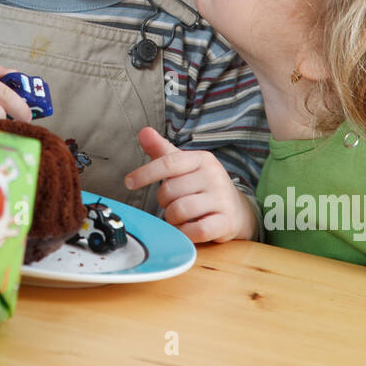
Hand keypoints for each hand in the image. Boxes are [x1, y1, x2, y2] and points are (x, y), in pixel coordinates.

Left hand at [124, 127, 255, 242]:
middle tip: (172, 204)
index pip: (168, 163)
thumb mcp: (184, 166)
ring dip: (172, 219)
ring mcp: (222, 199)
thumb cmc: (202, 186)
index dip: (145, 173)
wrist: (236, 210)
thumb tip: (143, 132)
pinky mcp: (227, 222)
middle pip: (169, 191)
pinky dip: (185, 233)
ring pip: (180, 211)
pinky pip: (196, 230)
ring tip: (179, 217)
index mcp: (202, 159)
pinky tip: (187, 229)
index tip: (129, 182)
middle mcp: (214, 176)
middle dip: (163, 202)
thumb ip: (162, 151)